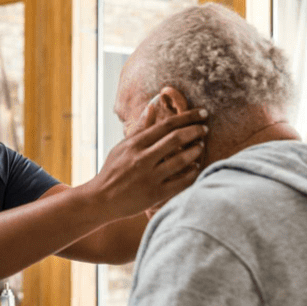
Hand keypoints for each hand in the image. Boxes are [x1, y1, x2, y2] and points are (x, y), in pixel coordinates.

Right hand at [86, 105, 207, 219]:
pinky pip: (181, 181)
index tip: (202, 114)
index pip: (166, 125)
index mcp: (134, 144)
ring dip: (195, 151)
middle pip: (176, 139)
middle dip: (195, 131)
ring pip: (181, 160)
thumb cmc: (112, 171)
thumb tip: (153, 105)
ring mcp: (149, 177)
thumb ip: (139, 127)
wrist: (101, 200)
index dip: (188, 117)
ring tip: (201, 147)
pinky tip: (195, 167)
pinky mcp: (155, 194)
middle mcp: (142, 159)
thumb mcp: (122, 147)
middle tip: (205, 129)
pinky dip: (192, 173)